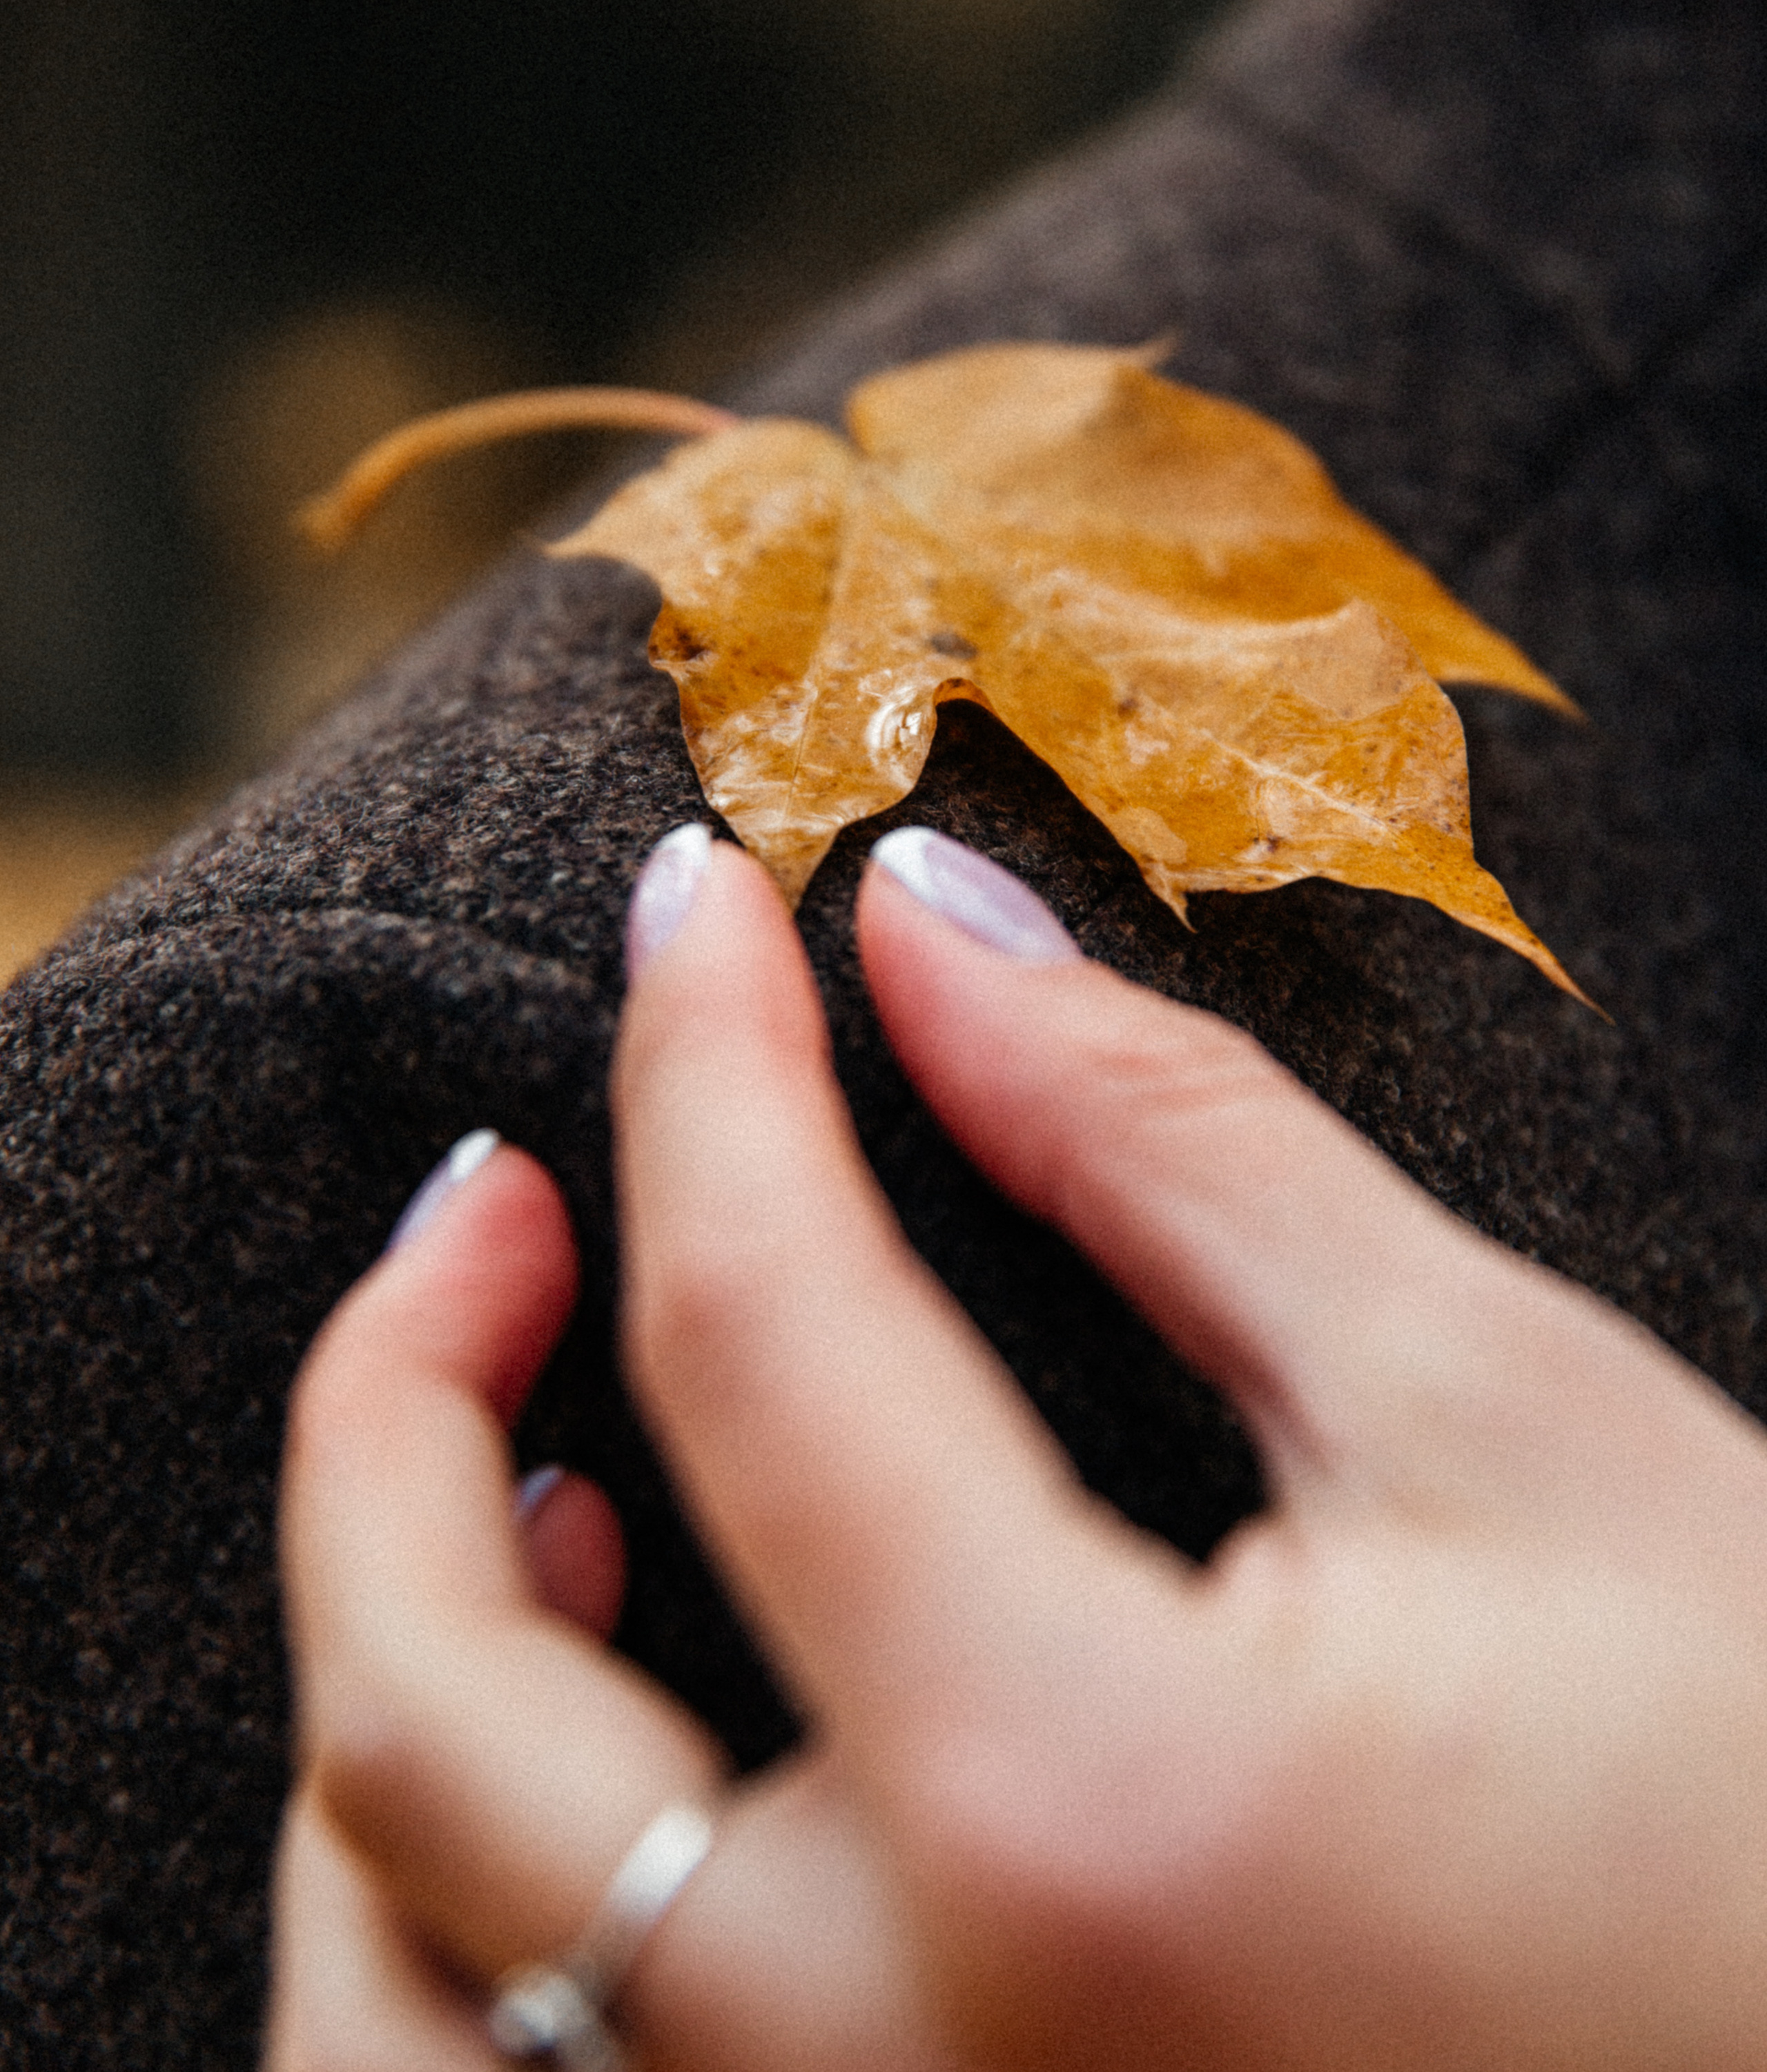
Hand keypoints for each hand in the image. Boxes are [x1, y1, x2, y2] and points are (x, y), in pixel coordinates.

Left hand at [269, 828, 1766, 2069]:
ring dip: (396, 1686)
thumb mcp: (1500, 1426)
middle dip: (392, 1400)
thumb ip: (1170, 1153)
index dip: (706, 1069)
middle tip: (504, 1192)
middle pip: (431, 1725)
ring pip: (401, 1992)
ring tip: (536, 1474)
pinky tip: (622, 1766)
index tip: (698, 913)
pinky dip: (474, 1923)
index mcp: (1079, 1809)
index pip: (759, 1346)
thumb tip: (928, 938)